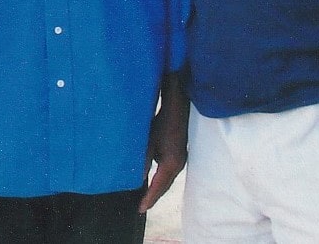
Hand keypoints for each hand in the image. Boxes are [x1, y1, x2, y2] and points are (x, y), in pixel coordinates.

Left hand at [138, 94, 186, 211]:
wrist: (178, 109)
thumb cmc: (163, 123)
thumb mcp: (149, 142)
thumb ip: (144, 161)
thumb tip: (138, 176)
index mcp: (171, 164)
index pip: (158, 186)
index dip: (149, 198)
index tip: (140, 209)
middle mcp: (178, 165)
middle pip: (164, 186)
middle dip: (153, 197)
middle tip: (142, 207)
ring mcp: (180, 160)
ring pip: (167, 180)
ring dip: (158, 189)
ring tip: (146, 197)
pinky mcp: (179, 155)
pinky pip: (169, 173)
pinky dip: (161, 180)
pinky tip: (154, 180)